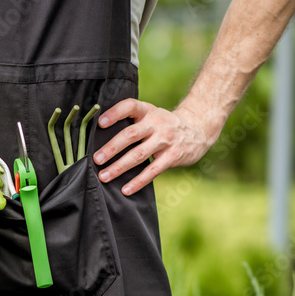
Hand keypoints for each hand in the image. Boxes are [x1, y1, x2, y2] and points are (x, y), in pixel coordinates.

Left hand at [92, 100, 214, 195]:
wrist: (198, 129)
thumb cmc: (163, 125)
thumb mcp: (151, 116)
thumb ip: (132, 123)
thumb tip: (99, 138)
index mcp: (148, 111)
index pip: (130, 106)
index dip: (115, 113)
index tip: (100, 123)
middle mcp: (156, 123)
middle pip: (131, 135)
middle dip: (111, 148)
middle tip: (96, 159)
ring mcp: (165, 140)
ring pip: (138, 155)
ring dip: (119, 167)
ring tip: (104, 176)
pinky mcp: (173, 156)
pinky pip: (153, 171)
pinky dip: (138, 181)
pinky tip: (125, 189)